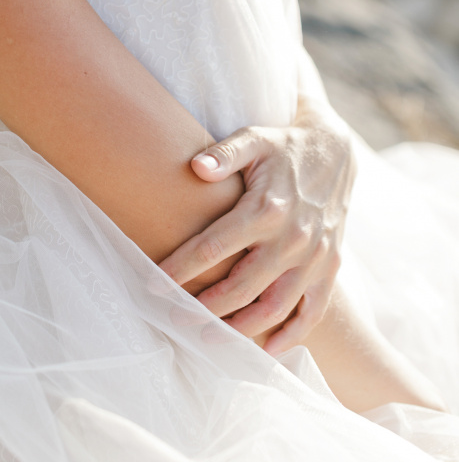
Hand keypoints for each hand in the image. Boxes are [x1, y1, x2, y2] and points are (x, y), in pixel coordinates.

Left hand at [159, 97, 355, 354]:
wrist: (335, 151)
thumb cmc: (282, 146)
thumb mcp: (254, 138)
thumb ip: (224, 154)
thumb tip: (195, 166)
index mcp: (266, 207)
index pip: (214, 247)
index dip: (181, 268)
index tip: (153, 283)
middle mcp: (292, 237)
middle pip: (240, 286)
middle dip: (203, 307)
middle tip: (174, 317)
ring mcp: (314, 256)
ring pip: (275, 306)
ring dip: (241, 327)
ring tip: (208, 338)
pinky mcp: (330, 266)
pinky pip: (313, 310)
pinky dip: (292, 335)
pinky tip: (266, 349)